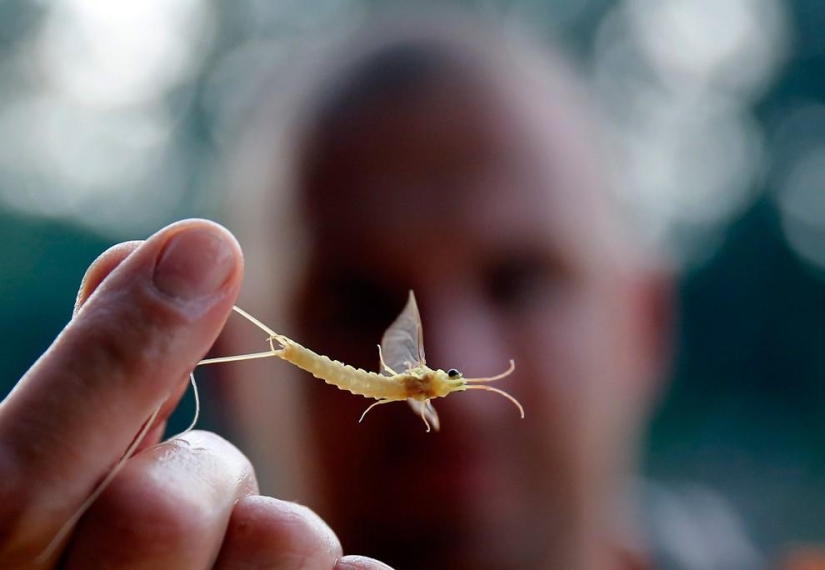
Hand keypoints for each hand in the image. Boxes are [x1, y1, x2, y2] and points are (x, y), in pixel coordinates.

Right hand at [0, 219, 390, 568]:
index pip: (17, 476)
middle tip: (201, 492)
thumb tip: (183, 251)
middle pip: (160, 512)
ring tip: (255, 550)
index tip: (205, 246)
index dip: (116, 353)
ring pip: (279, 545)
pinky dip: (346, 569)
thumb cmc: (89, 563)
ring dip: (279, 525)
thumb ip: (108, 382)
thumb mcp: (68, 489)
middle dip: (206, 471)